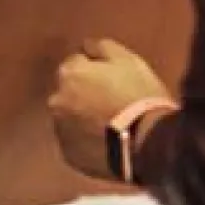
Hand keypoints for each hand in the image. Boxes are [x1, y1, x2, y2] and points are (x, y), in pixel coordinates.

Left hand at [48, 38, 173, 180]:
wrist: (147, 145)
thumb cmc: (138, 96)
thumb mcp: (126, 59)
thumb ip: (101, 47)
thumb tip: (86, 47)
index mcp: (68, 73)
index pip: (77, 64)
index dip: (96, 72)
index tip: (114, 82)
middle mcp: (57, 100)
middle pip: (70, 91)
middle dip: (85, 94)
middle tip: (113, 104)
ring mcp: (61, 131)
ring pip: (71, 118)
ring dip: (83, 118)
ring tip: (112, 127)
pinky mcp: (70, 157)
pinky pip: (76, 143)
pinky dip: (87, 141)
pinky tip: (108, 144)